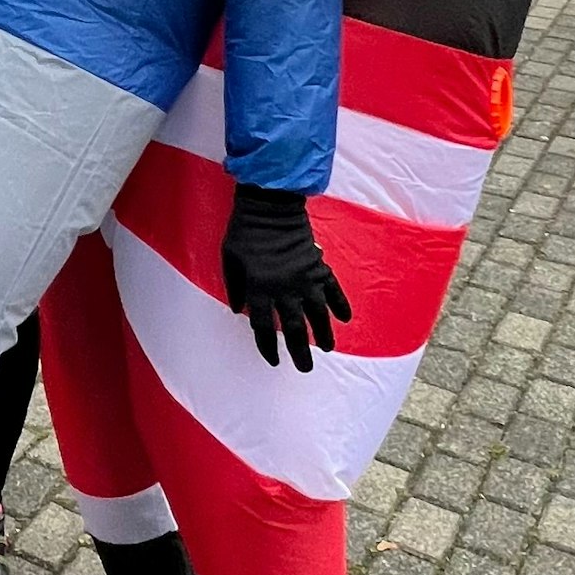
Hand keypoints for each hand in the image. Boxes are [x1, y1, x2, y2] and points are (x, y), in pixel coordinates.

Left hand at [220, 184, 351, 372]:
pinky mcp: (319, 266)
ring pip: (319, 314)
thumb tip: (239, 311)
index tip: (274, 361)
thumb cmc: (244, 232)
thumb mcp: (229, 260)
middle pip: (296, 329)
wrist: (270, 206)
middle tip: (306, 369)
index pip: (264, 327)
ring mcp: (305, 278)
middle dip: (301, 352)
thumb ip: (234, 288)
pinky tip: (345, 319)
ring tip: (328, 350)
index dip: (268, 347)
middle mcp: (285, 289)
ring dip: (325, 334)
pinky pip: (334, 290)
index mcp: (259, 289)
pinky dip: (340, 305)